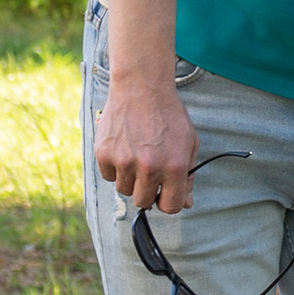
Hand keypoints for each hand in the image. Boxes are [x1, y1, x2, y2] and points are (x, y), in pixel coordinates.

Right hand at [96, 72, 199, 214]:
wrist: (141, 87)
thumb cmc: (168, 115)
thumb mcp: (189, 143)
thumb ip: (188, 176)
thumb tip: (186, 203)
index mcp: (174, 166)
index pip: (170, 207)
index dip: (168, 202)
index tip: (165, 194)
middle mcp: (148, 167)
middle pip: (143, 202)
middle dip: (148, 191)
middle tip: (150, 172)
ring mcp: (123, 161)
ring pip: (124, 190)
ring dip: (131, 179)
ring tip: (137, 155)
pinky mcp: (104, 154)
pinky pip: (108, 176)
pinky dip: (115, 168)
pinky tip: (123, 149)